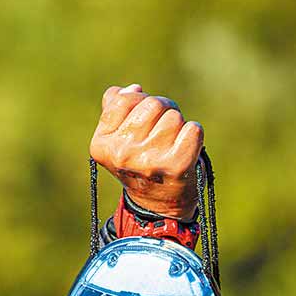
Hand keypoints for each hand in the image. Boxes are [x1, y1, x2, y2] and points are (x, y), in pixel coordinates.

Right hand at [89, 84, 203, 219]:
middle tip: (163, 133)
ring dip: (178, 126)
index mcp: (102, 145)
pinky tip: (186, 149)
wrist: (159, 206)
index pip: (124, 99)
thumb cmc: (140, 165)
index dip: (139, 102)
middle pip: (153, 104)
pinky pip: (193, 130)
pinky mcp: (177, 165)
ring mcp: (150, 160)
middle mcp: (123, 153)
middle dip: (163, 112)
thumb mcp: (118, 139)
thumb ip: (116, 109)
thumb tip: (134, 89)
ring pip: (174, 117)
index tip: (143, 122)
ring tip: (172, 145)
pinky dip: (194, 135)